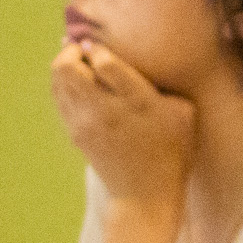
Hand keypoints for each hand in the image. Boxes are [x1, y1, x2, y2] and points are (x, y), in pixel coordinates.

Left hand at [51, 38, 196, 209]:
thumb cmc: (172, 150)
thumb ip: (163, 83)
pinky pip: (59, 96)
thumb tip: (142, 58)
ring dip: (65, 65)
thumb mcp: (183, 113)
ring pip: (58, 79)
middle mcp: (107, 110)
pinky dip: (64, 84)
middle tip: (84, 50)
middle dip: (72, 50)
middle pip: (68, 66)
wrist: (145, 196)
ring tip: (80, 64)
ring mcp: (86, 123)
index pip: (104, 62)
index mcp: (138, 101)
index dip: (98, 48)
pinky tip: (78, 83)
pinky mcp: (76, 133)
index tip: (100, 47)